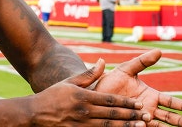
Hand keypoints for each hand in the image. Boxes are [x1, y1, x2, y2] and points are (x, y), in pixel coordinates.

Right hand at [32, 58, 151, 125]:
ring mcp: (81, 125)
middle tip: (146, 117)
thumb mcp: (69, 82)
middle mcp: (84, 111)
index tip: (139, 104)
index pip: (110, 100)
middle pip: (112, 114)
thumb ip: (89, 74)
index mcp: (83, 97)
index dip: (126, 103)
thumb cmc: (52, 96)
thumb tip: (103, 62)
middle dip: (131, 116)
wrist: (35, 114)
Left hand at [94, 49, 181, 126]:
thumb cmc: (110, 80)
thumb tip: (159, 51)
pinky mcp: (129, 124)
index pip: (170, 102)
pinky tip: (148, 126)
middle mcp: (148, 108)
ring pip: (157, 124)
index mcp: (150, 96)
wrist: (93, 91)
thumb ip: (142, 61)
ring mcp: (139, 118)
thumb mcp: (126, 69)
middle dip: (179, 120)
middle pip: (168, 116)